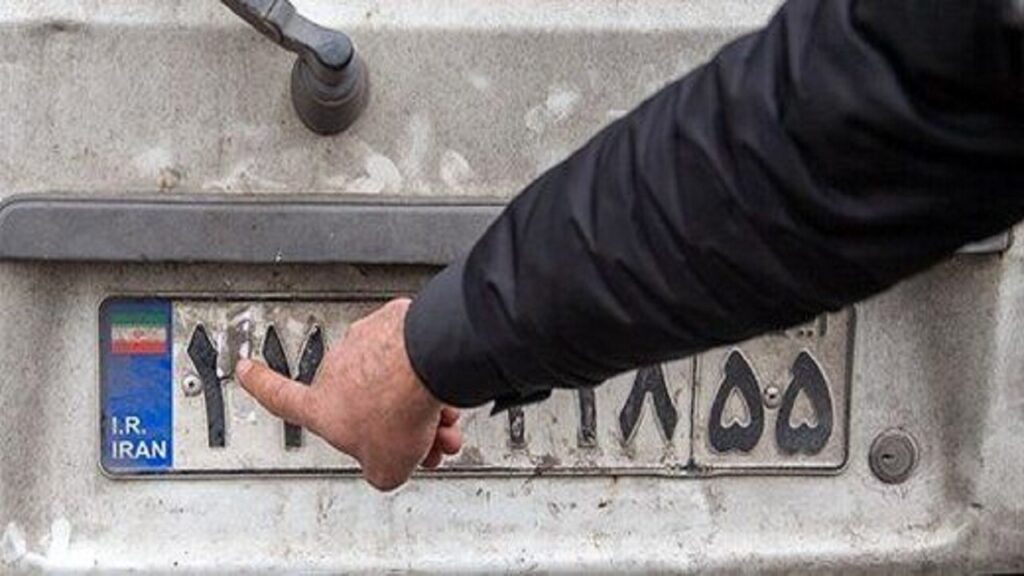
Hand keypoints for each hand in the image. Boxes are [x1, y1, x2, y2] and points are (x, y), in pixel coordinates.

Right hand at [236, 298, 461, 490]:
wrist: (426, 365)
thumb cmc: (396, 408)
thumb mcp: (385, 468)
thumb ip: (379, 472)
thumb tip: (387, 468)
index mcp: (321, 404)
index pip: (281, 397)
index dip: (261, 386)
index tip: (247, 371)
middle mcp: (339, 368)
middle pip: (366, 403)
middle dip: (396, 424)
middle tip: (424, 439)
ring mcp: (368, 343)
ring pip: (395, 381)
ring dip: (421, 405)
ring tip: (443, 422)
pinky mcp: (397, 324)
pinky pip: (412, 354)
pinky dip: (430, 374)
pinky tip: (447, 390)